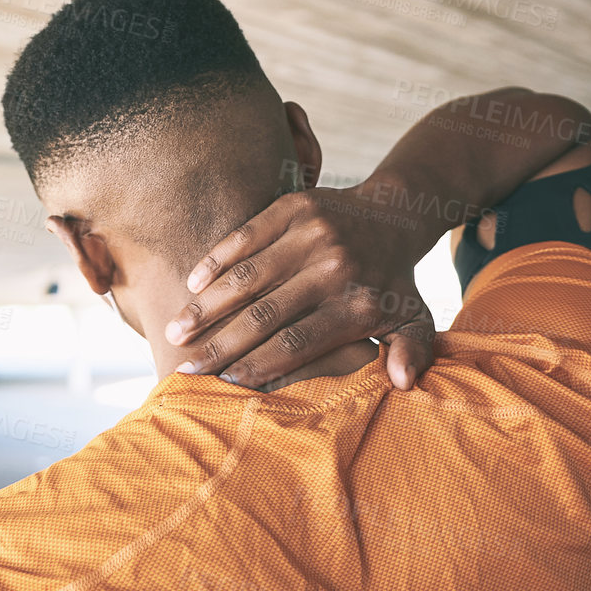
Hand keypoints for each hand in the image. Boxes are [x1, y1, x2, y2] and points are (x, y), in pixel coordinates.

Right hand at [164, 184, 436, 390]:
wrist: (396, 212)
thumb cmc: (394, 281)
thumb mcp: (414, 321)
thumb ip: (411, 353)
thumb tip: (402, 384)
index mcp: (359, 303)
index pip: (298, 342)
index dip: (258, 364)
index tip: (222, 382)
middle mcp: (335, 268)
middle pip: (266, 315)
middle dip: (220, 345)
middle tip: (185, 368)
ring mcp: (313, 233)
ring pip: (248, 277)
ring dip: (207, 306)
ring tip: (176, 331)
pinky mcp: (295, 205)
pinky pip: (245, 235)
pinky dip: (216, 260)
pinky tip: (191, 284)